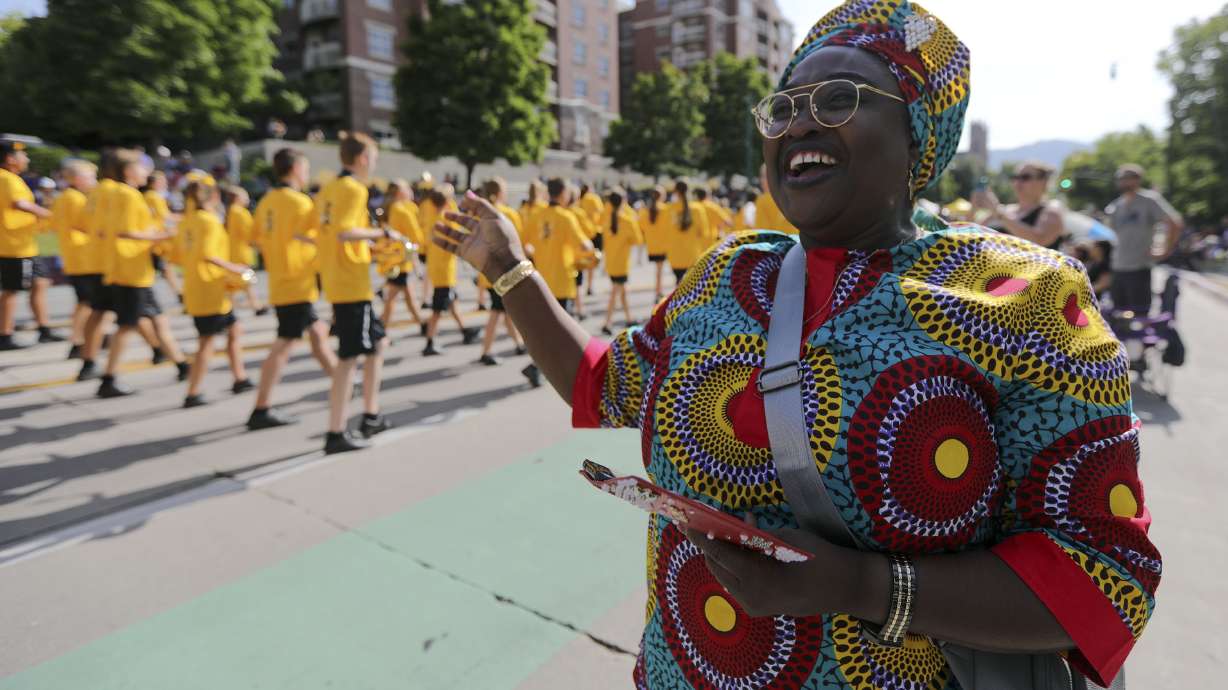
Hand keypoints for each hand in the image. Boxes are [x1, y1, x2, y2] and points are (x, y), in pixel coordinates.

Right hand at [436, 191, 527, 280]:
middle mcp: (481, 232)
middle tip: (445, 213)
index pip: (477, 211)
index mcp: (489, 222)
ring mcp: (473, 243)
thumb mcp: (493, 216)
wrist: (502, 261)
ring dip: (445, 230)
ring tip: (436, 225)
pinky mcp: (466, 253)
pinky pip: (452, 247)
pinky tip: (434, 237)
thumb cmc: (501, 237)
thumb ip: (480, 204)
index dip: (469, 206)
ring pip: (456, 235)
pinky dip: (442, 243)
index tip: (461, 203)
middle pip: (465, 222)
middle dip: (455, 217)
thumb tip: (467, 193)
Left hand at [682, 514, 860, 618]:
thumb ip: (755, 535)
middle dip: (709, 545)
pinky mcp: (761, 608)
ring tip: (727, 533)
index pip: (718, 553)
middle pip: (717, 567)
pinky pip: (738, 585)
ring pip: (726, 577)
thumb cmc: (818, 556)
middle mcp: (749, 596)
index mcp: (755, 577)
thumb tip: (735, 526)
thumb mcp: (783, 539)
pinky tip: (745, 550)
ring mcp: (755, 606)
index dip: (699, 536)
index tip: (684, 521)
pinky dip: (736, 567)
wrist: (845, 587)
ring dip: (724, 556)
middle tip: (704, 523)